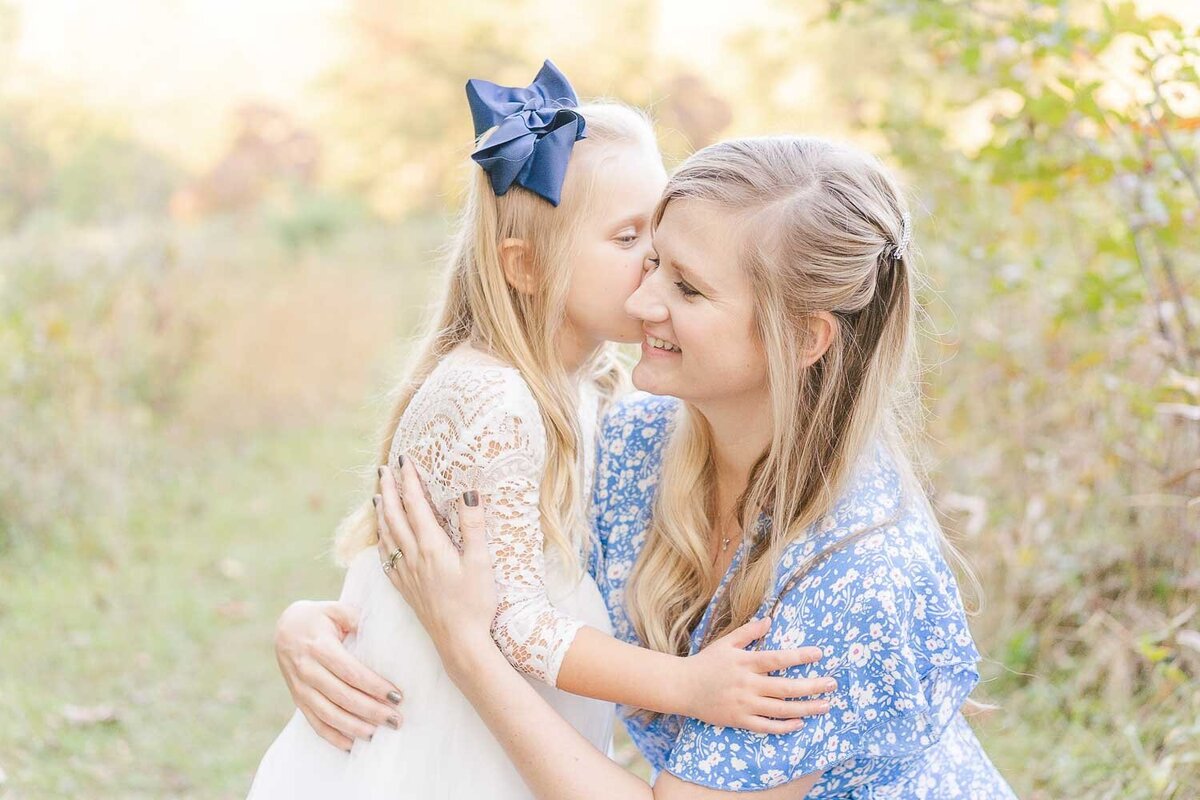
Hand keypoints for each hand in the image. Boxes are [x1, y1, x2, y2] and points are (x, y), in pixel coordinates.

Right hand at [274, 599, 405, 749]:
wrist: (285, 628)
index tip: (397, 696)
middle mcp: (308, 670)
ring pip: (329, 714)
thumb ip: (355, 618)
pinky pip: (315, 723)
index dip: (374, 686)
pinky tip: (352, 744)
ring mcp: (301, 688)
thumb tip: (379, 633)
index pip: (351, 672)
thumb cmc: (319, 618)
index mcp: (319, 647)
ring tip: (378, 733)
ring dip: (355, 727)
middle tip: (396, 720)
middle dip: (372, 711)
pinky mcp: (298, 699)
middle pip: (343, 697)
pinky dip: (333, 737)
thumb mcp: (335, 610)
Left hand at [374, 458, 497, 668]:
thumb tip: (469, 494)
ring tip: (378, 496)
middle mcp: (413, 558)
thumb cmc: (474, 603)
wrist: (458, 642)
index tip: (405, 461)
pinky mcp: (405, 589)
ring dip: (382, 512)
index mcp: (431, 547)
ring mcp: (406, 574)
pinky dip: (382, 539)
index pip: (416, 506)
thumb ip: (473, 527)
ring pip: (387, 536)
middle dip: (389, 490)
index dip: (410, 481)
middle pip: (395, 516)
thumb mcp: (481, 563)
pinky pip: (386, 557)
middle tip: (385, 470)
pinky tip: (382, 537)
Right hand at [680, 617, 834, 733]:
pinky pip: (765, 727)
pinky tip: (800, 723)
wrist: (682, 687)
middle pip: (785, 687)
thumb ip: (748, 632)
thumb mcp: (725, 642)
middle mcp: (747, 684)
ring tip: (825, 705)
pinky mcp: (739, 721)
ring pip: (780, 709)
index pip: (777, 659)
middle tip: (832, 684)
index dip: (799, 656)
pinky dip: (784, 726)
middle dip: (812, 686)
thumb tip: (770, 620)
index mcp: (745, 662)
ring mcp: (743, 705)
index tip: (819, 654)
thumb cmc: (706, 662)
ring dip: (805, 708)